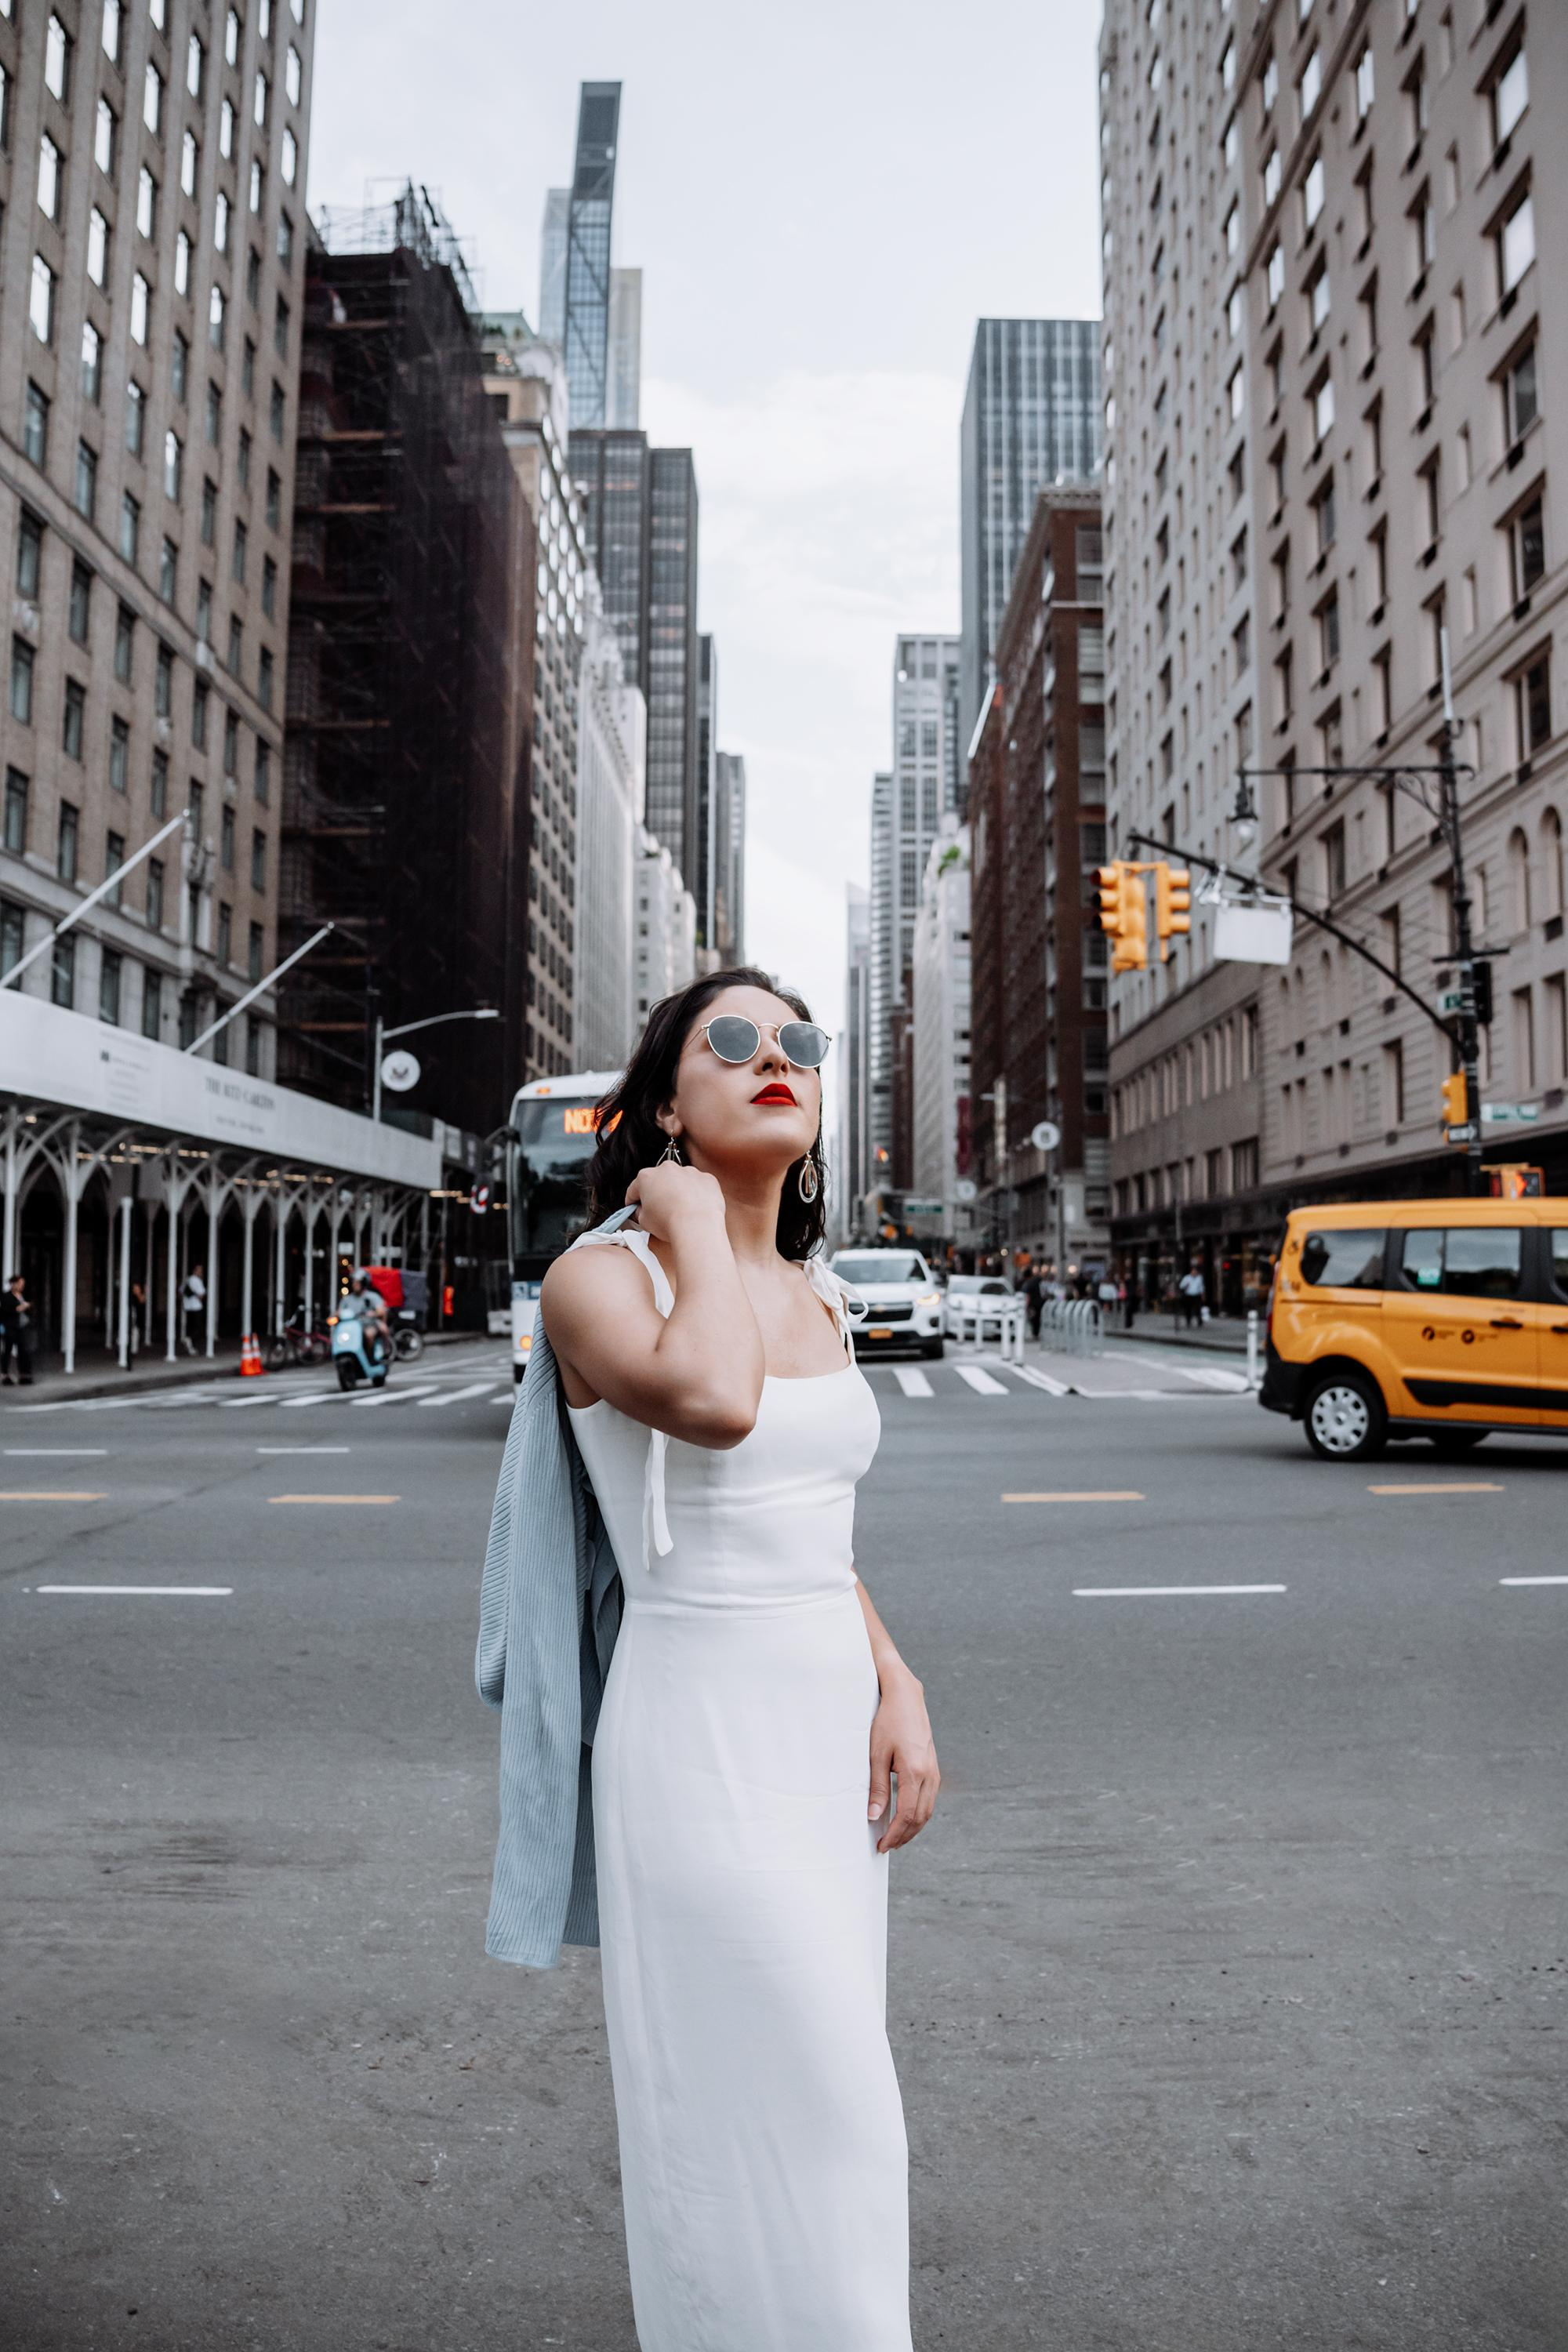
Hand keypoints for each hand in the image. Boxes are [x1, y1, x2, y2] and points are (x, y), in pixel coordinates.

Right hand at [625, 1156, 726, 1242]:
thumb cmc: (670, 1223)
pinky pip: (698, 1185)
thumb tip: (643, 1211)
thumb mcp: (644, 1222)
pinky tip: (695, 1208)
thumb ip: (640, 1212)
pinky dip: (696, 1194)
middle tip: (660, 1212)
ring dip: (678, 1192)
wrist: (697, 1226)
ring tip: (680, 1211)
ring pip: (680, 1181)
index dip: (633, 1201)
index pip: (635, 1189)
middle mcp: (667, 1169)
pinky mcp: (706, 1178)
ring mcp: (688, 1171)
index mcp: (646, 1177)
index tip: (636, 1207)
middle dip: (657, 1194)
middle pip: (658, 1181)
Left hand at [867, 1670, 938, 1852]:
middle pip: (920, 1818)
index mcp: (915, 1771)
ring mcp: (934, 1771)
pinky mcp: (933, 1768)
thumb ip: (877, 1787)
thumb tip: (874, 1816)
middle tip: (885, 1847)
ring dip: (912, 1828)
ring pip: (928, 1811)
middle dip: (904, 1836)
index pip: (908, 1814)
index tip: (881, 1846)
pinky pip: (929, 1800)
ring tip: (894, 1838)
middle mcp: (930, 1774)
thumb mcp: (876, 1753)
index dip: (895, 1834)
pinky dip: (918, 1815)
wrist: (906, 1698)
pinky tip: (905, 1818)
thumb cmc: (888, 1722)